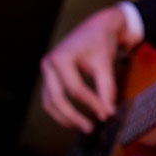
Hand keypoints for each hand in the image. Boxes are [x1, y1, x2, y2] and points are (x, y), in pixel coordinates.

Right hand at [40, 6, 136, 132]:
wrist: (97, 27)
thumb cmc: (100, 43)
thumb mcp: (105, 63)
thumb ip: (106, 88)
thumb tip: (108, 112)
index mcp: (60, 58)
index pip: (75, 89)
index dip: (92, 103)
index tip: (107, 114)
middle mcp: (48, 65)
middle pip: (55, 99)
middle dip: (72, 117)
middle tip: (90, 128)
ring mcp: (47, 71)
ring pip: (49, 102)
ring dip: (64, 117)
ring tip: (84, 126)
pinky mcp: (51, 77)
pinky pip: (52, 98)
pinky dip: (62, 110)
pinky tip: (76, 118)